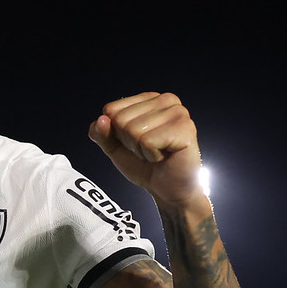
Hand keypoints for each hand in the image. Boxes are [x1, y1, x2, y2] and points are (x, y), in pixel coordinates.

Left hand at [88, 92, 202, 205]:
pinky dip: (151, 155)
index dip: (117, 133)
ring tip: (157, 153)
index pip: (111, 110)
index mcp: (149, 98)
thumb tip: (100, 120)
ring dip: (140, 150)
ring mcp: (178, 112)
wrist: (167, 189)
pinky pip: (148, 141)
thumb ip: (101, 133)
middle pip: (121, 120)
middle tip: (147, 150)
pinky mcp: (185, 128)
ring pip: (134, 130)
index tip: (136, 141)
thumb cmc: (144, 165)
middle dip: (129, 142)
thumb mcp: (115, 147)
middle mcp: (166, 100)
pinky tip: (164, 156)